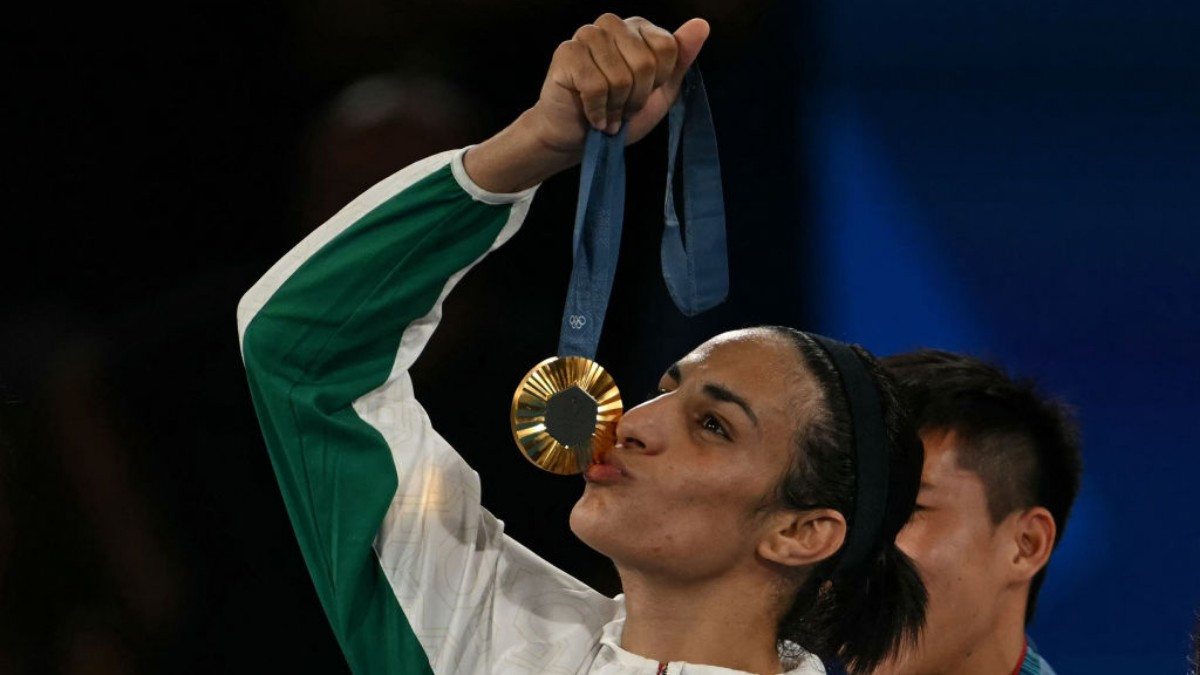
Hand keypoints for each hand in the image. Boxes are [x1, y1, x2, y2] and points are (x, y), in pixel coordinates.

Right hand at [531, 14, 709, 151]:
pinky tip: (592, 116)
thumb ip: (680, 59)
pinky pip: (595, 86)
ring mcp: (587, 34)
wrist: (578, 139)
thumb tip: (701, 25)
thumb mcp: (660, 92)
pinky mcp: (566, 53)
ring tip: (607, 112)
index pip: (667, 48)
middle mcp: (612, 24)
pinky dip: (597, 111)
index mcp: (638, 28)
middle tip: (622, 109)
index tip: (643, 94)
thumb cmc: (618, 114)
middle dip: (636, 98)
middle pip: (645, 63)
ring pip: (620, 77)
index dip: (658, 82)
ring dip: (616, 107)